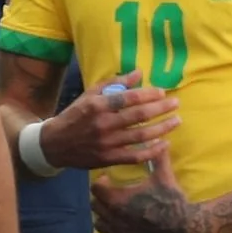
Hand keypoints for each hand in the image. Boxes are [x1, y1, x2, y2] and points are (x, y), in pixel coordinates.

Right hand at [40, 71, 180, 169]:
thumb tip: (138, 73)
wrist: (55, 143)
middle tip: (176, 104)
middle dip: (161, 109)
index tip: (162, 92)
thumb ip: (114, 83)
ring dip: (162, 128)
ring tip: (176, 121)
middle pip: (139, 116)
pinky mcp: (108, 159)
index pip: (128, 98)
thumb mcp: (90, 94)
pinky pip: (135, 156)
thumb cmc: (75, 114)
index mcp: (97, 105)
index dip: (148, 94)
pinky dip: (152, 151)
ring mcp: (107, 143)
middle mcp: (103, 124)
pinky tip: (164, 144)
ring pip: (141, 136)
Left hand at [90, 151, 200, 232]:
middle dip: (101, 198)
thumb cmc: (171, 200)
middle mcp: (113, 218)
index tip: (108, 178)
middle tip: (112, 193)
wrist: (185, 227)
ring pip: (100, 225)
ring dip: (105, 218)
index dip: (100, 182)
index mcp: (118, 199)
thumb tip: (157, 139)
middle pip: (95, 206)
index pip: (95, 188)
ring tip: (116, 212)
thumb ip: (157, 156)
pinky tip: (124, 231)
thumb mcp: (164, 176)